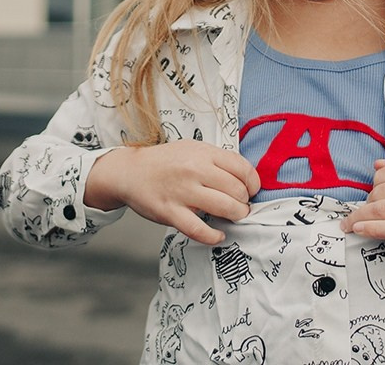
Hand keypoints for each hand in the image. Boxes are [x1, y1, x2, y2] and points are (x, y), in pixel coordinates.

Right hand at [85, 140, 260, 244]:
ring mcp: (182, 192)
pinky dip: (213, 236)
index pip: (242, 168)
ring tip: (234, 216)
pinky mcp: (170, 212)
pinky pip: (199, 229)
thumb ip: (217, 160)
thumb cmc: (166, 162)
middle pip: (236, 190)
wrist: (131, 172)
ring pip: (224, 208)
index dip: (253, 183)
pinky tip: (218, 235)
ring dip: (236, 216)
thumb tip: (245, 177)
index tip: (252, 190)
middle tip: (242, 205)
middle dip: (245, 202)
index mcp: (203, 153)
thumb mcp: (193, 149)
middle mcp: (194, 170)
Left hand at [340, 158, 384, 266]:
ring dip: (359, 218)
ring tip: (349, 225)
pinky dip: (371, 229)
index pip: (383, 176)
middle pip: (379, 193)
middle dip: (365, 206)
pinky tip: (359, 230)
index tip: (366, 199)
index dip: (371, 188)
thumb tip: (378, 164)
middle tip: (357, 216)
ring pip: (382, 210)